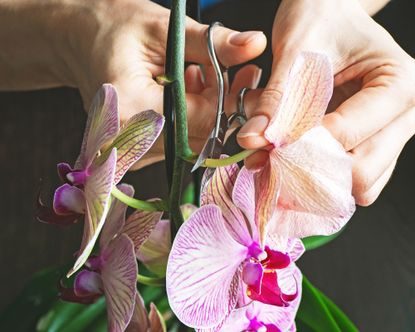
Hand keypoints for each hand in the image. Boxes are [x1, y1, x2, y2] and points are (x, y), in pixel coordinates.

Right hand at [62, 0, 265, 166]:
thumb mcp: (165, 28)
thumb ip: (211, 43)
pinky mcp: (137, 150)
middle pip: (199, 135)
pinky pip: (179, 140)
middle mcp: (129, 137)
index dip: (230, 100)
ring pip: (192, 139)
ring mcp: (132, 149)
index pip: (199, 119)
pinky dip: (191, 116)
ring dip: (206, 109)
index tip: (248, 77)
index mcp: (131, 106)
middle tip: (230, 71)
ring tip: (198, 72)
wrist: (78, 42)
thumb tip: (254, 44)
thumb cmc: (113, 28)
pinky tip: (183, 88)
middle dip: (221, 104)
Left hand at [237, 0, 414, 205]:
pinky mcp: (371, 144)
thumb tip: (253, 140)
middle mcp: (404, 115)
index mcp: (400, 83)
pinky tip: (292, 158)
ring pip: (358, 183)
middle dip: (308, 169)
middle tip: (268, 156)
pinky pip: (349, 178)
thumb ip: (277, 98)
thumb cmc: (320, 19)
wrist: (328, 13)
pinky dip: (320, 177)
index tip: (263, 142)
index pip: (346, 135)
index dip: (299, 144)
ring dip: (313, 178)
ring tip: (278, 155)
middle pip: (361, 172)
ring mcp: (390, 134)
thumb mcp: (297, 51)